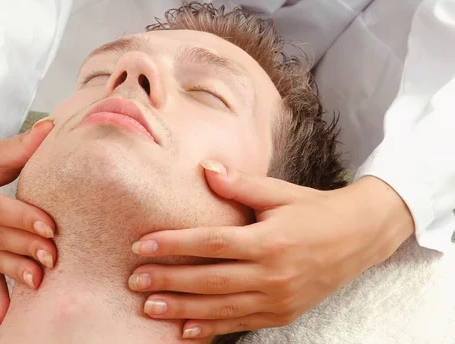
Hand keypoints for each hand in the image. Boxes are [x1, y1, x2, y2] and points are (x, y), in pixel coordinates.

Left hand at [128, 160, 413, 338]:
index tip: (141, 245)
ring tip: (150, 308)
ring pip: (221, 307)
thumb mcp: (279, 192)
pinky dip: (212, 328)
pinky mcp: (284, 313)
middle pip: (209, 279)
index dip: (173, 245)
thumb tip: (204, 168)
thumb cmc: (315, 210)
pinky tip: (185, 331)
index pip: (210, 243)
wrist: (360, 236)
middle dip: (168, 280)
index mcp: (268, 240)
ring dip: (182, 309)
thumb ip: (239, 184)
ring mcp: (278, 299)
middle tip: (135, 280)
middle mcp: (272, 274)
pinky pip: (241, 323)